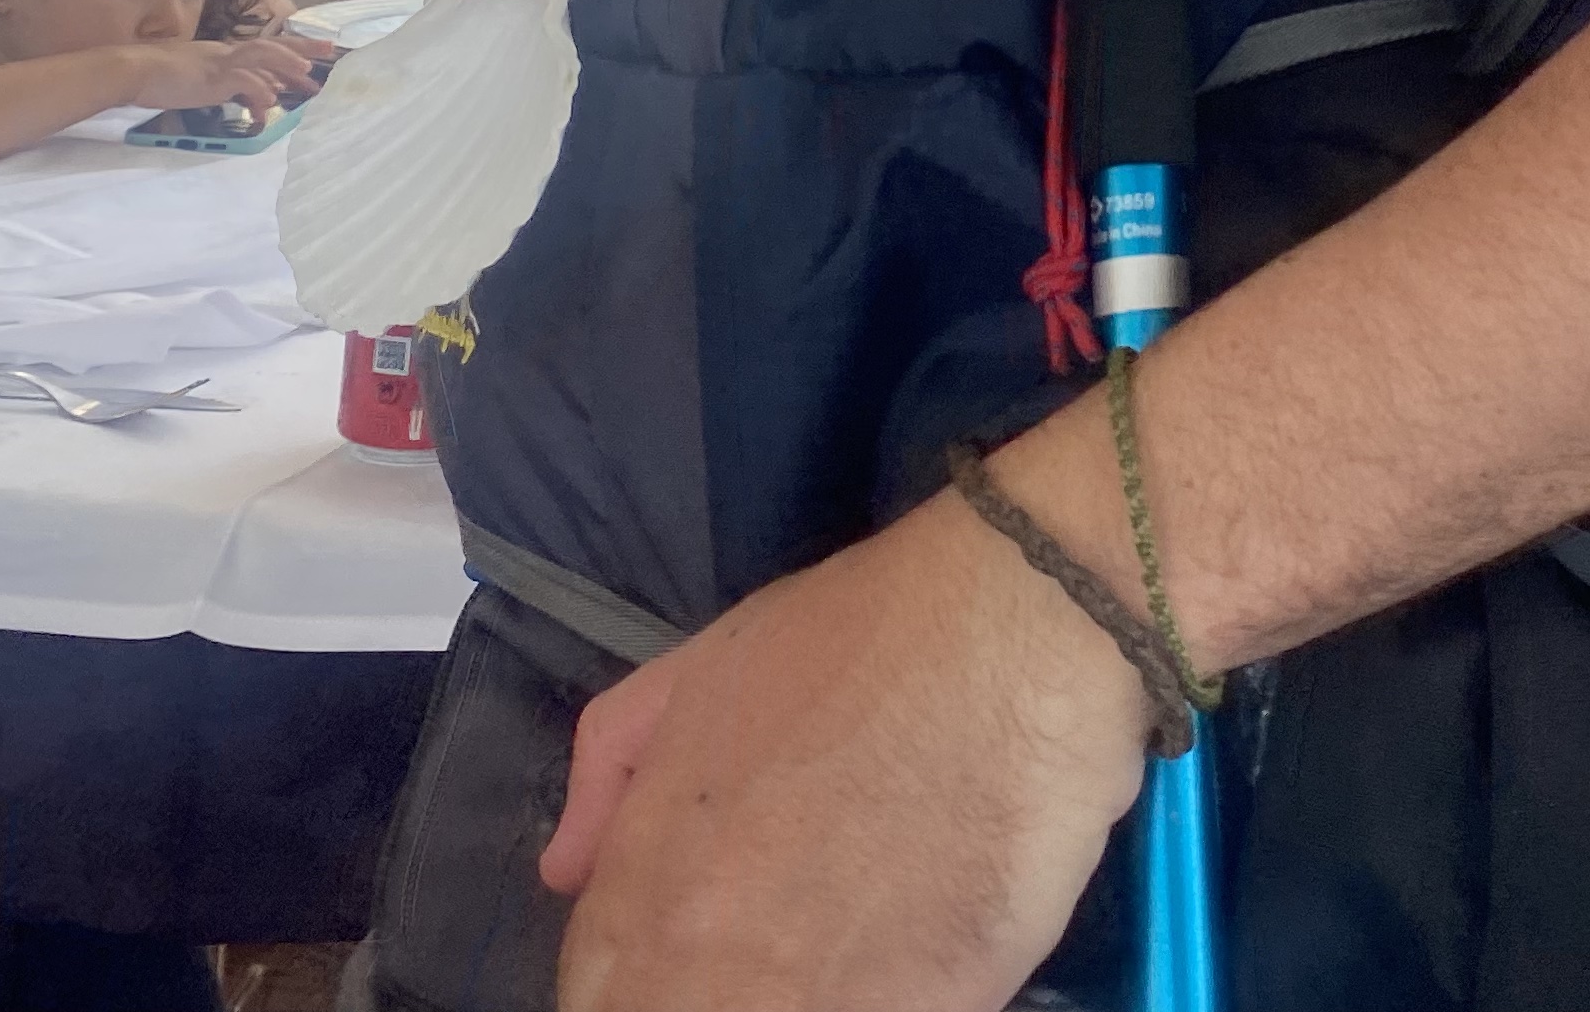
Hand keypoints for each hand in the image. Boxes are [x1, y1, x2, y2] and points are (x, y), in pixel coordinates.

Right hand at [115, 34, 321, 118]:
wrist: (132, 70)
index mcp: (225, 53)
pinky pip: (239, 81)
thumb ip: (233, 85)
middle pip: (271, 46)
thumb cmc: (160, 76)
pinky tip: (270, 102)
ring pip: (260, 56)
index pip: (265, 49)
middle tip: (329, 52)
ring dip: (285, 64)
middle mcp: (226, 53)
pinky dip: (257, 90)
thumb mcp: (203, 78)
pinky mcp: (209, 78)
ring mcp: (218, 63)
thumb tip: (261, 97)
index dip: (291, 51)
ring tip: (306, 73)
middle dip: (301, 49)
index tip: (315, 58)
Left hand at [546, 478, 1153, 1010]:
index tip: (702, 954)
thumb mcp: (712, 664)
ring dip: (804, 994)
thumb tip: (567, 871)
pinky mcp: (927, 1004)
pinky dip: (892, 1003)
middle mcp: (705, 958)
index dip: (647, 982)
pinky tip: (915, 955)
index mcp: (647, 882)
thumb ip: (617, 765)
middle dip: (722, 991)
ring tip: (849, 940)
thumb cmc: (868, 628)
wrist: (1022, 616)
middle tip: (788, 941)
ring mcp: (811, 994)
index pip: (601, 992)